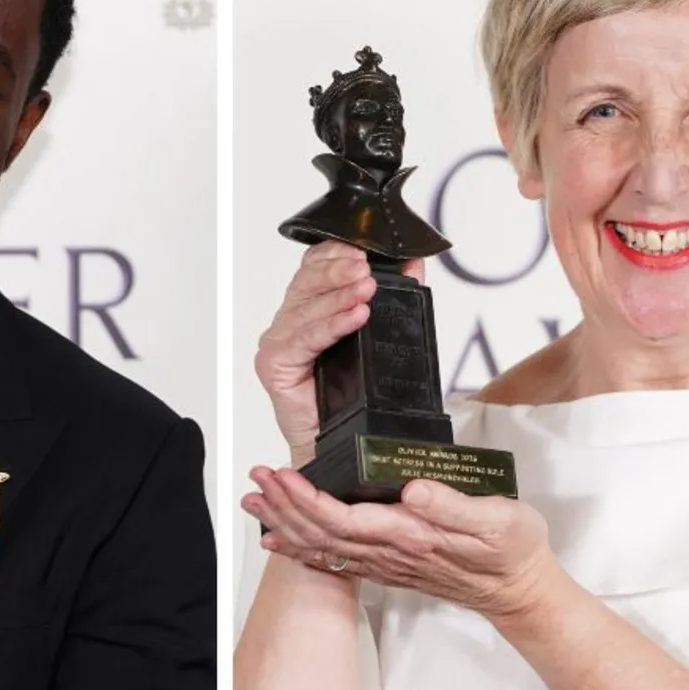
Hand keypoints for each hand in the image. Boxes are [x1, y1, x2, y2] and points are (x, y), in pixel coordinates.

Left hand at [241, 466, 555, 618]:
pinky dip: (302, 548)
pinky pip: (335, 559)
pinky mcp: (388, 564)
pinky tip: (283, 539)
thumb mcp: (497, 520)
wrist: (520, 590)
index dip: (307, 498)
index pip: (342, 517)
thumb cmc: (511, 551)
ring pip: (322, 546)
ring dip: (285, 523)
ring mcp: (386, 562)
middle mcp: (390, 552)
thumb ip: (453, 504)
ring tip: (255, 502)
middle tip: (257, 477)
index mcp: (410, 534)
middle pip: (321, 531)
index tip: (283, 474)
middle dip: (283, 504)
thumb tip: (414, 487)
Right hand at [255, 243, 422, 463]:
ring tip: (367, 288)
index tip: (362, 248)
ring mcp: (278, 342)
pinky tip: (356, 316)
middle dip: (339, 270)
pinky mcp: (275, 364)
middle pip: (307, 281)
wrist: (337, 441)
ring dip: (339, 296)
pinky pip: (306, 339)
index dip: (334, 253)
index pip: (313, 267)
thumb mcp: (377, 335)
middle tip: (366, 267)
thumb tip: (413, 265)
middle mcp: (288, 322)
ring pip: (307, 308)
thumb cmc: (351, 394)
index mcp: (307, 309)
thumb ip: (393, 297)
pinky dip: (332, 325)